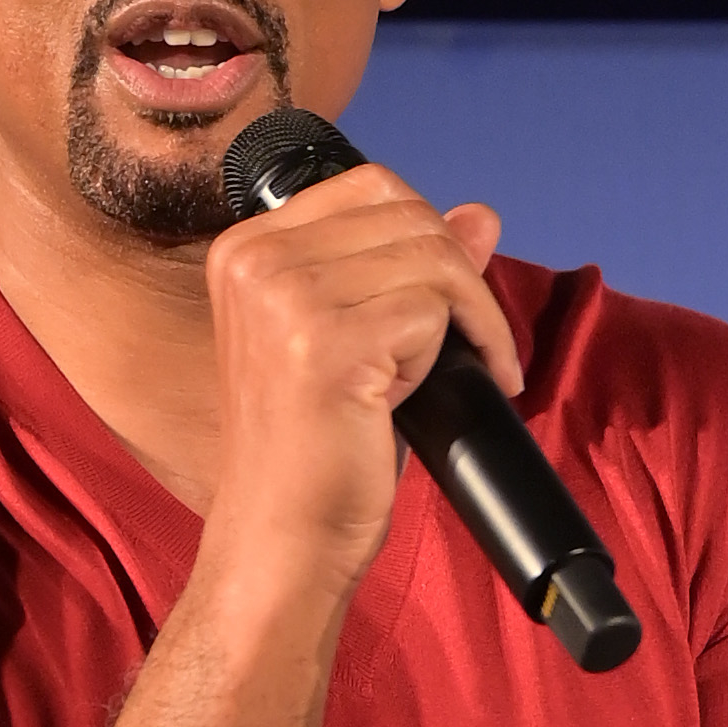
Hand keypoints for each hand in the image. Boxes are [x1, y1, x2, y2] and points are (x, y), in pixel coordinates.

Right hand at [199, 159, 513, 601]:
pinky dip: (465, 349)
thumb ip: (409, 269)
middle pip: (407, 213)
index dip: (430, 237)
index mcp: (247, 249)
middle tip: (475, 344)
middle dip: (461, 277)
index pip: (372, 186)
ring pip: (431, 258)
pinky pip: (435, 309)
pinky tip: (441, 393)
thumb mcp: (363, 341)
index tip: (448, 302)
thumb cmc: (316, 453)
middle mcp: (256, 260)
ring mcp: (286, 297)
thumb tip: (480, 214)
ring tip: (466, 369)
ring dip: (471, 316)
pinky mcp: (327, 342)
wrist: (282, 540)